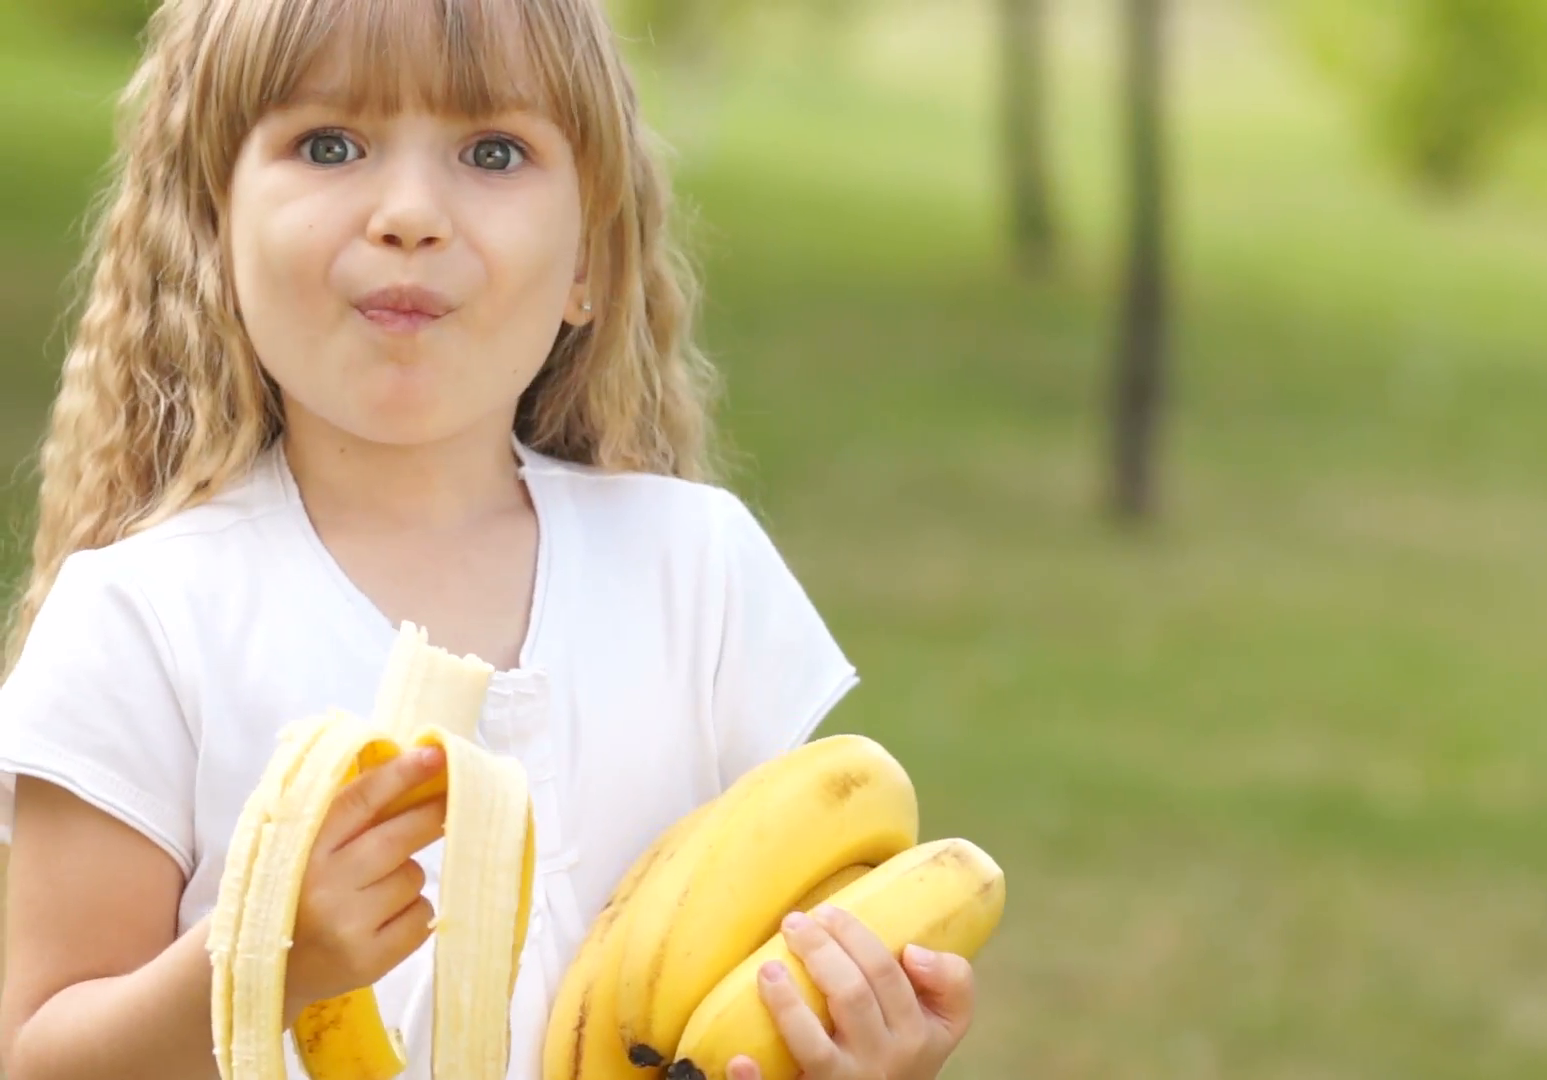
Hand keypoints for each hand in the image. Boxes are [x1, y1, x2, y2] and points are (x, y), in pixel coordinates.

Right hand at [282, 745, 447, 1022]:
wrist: (265, 970)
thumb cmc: (295, 893)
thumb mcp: (301, 848)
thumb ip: (346, 815)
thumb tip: (411, 769)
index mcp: (302, 847)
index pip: (359, 800)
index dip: (400, 775)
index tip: (435, 755)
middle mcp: (322, 885)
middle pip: (398, 838)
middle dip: (431, 815)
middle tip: (454, 800)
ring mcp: (346, 925)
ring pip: (413, 877)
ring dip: (409, 875)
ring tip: (376, 891)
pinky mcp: (367, 960)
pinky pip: (421, 917)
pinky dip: (414, 912)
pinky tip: (383, 920)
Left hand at [727, 904, 977, 1079]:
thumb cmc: (909, 1050)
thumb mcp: (945, 1021)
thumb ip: (952, 980)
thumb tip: (913, 951)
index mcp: (918, 1034)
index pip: (885, 973)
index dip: (854, 936)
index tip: (828, 911)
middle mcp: (883, 1062)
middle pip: (850, 996)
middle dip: (818, 951)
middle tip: (793, 922)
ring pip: (813, 1044)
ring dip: (786, 1004)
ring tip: (766, 969)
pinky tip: (739, 1060)